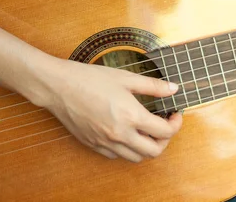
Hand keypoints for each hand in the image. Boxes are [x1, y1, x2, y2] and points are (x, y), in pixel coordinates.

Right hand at [41, 58, 182, 162]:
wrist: (59, 86)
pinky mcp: (93, 145)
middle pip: (154, 151)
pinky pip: (117, 155)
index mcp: (130, 116)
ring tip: (145, 130)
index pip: (165, 132)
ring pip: (135, 157)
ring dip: (146, 147)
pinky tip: (125, 132)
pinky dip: (127, 148)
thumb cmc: (89, 79)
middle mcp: (120, 134)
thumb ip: (152, 86)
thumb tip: (173, 89)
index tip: (175, 114)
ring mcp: (105, 142)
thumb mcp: (125, 77)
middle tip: (163, 124)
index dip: (176, 123)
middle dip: (165, 140)